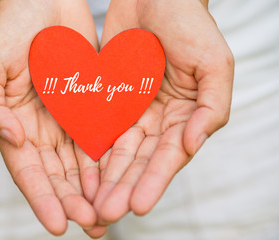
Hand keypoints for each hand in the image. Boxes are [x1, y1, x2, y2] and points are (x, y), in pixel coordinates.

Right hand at [0, 0, 99, 234]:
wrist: (42, 3)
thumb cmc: (9, 31)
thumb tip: (12, 138)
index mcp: (15, 125)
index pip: (29, 172)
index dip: (42, 200)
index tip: (58, 225)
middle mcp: (42, 130)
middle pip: (59, 176)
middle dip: (75, 203)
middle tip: (93, 226)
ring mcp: (68, 120)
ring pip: (83, 164)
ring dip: (95, 191)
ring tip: (108, 216)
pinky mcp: (91, 106)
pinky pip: (102, 138)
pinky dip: (109, 161)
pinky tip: (120, 180)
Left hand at [89, 0, 233, 232]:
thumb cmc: (190, 26)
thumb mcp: (214, 63)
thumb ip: (211, 107)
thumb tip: (192, 145)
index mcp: (185, 118)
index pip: (169, 157)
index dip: (155, 181)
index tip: (139, 205)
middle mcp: (158, 122)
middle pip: (140, 162)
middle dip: (124, 188)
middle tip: (107, 213)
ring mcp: (132, 114)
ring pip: (117, 153)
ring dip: (106, 179)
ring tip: (93, 205)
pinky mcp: (109, 103)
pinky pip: (98, 131)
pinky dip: (91, 153)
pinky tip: (81, 174)